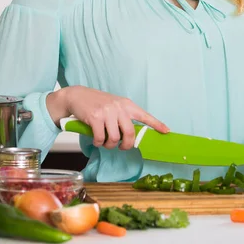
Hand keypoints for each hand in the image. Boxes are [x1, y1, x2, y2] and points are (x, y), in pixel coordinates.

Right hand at [46, 86, 169, 150]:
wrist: (77, 96)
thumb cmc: (97, 103)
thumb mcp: (114, 106)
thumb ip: (124, 117)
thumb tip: (131, 136)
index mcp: (126, 104)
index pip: (145, 115)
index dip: (157, 124)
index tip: (167, 131)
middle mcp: (119, 107)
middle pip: (130, 133)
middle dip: (126, 145)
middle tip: (121, 147)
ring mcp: (107, 112)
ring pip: (114, 138)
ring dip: (109, 145)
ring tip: (105, 142)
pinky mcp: (95, 118)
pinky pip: (101, 138)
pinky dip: (99, 143)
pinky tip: (96, 140)